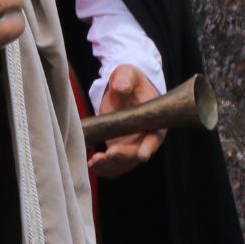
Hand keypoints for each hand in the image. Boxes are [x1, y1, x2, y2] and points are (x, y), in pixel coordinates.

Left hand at [89, 64, 163, 178]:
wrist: (122, 90)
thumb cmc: (129, 82)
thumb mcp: (128, 75)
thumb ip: (125, 79)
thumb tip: (120, 87)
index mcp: (153, 121)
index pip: (155, 137)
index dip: (149, 146)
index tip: (142, 155)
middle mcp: (145, 138)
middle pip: (137, 155)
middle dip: (123, 157)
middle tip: (108, 154)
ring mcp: (131, 146)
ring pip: (124, 164)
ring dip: (110, 166)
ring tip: (94, 161)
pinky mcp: (118, 150)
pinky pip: (112, 165)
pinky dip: (102, 168)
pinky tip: (90, 164)